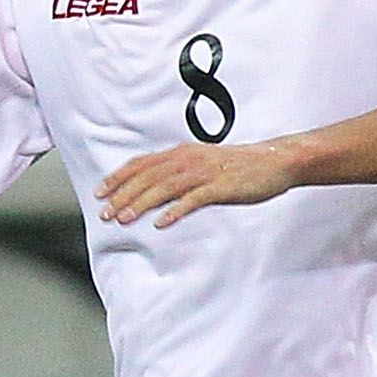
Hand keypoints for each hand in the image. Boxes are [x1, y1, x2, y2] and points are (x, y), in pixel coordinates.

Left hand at [97, 139, 302, 228]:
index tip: (101, 193)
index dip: (119, 177)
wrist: (275, 160)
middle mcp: (189, 159)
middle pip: (148, 177)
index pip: (142, 164)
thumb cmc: (241, 165)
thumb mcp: (205, 162)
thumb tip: (157, 187)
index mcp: (182, 153)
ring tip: (124, 219)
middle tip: (105, 213)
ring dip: (142, 203)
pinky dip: (176, 210)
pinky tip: (162, 223)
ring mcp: (205, 172)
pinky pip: (194, 199)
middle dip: (123, 195)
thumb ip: (181, 171)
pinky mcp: (221, 186)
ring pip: (165, 187)